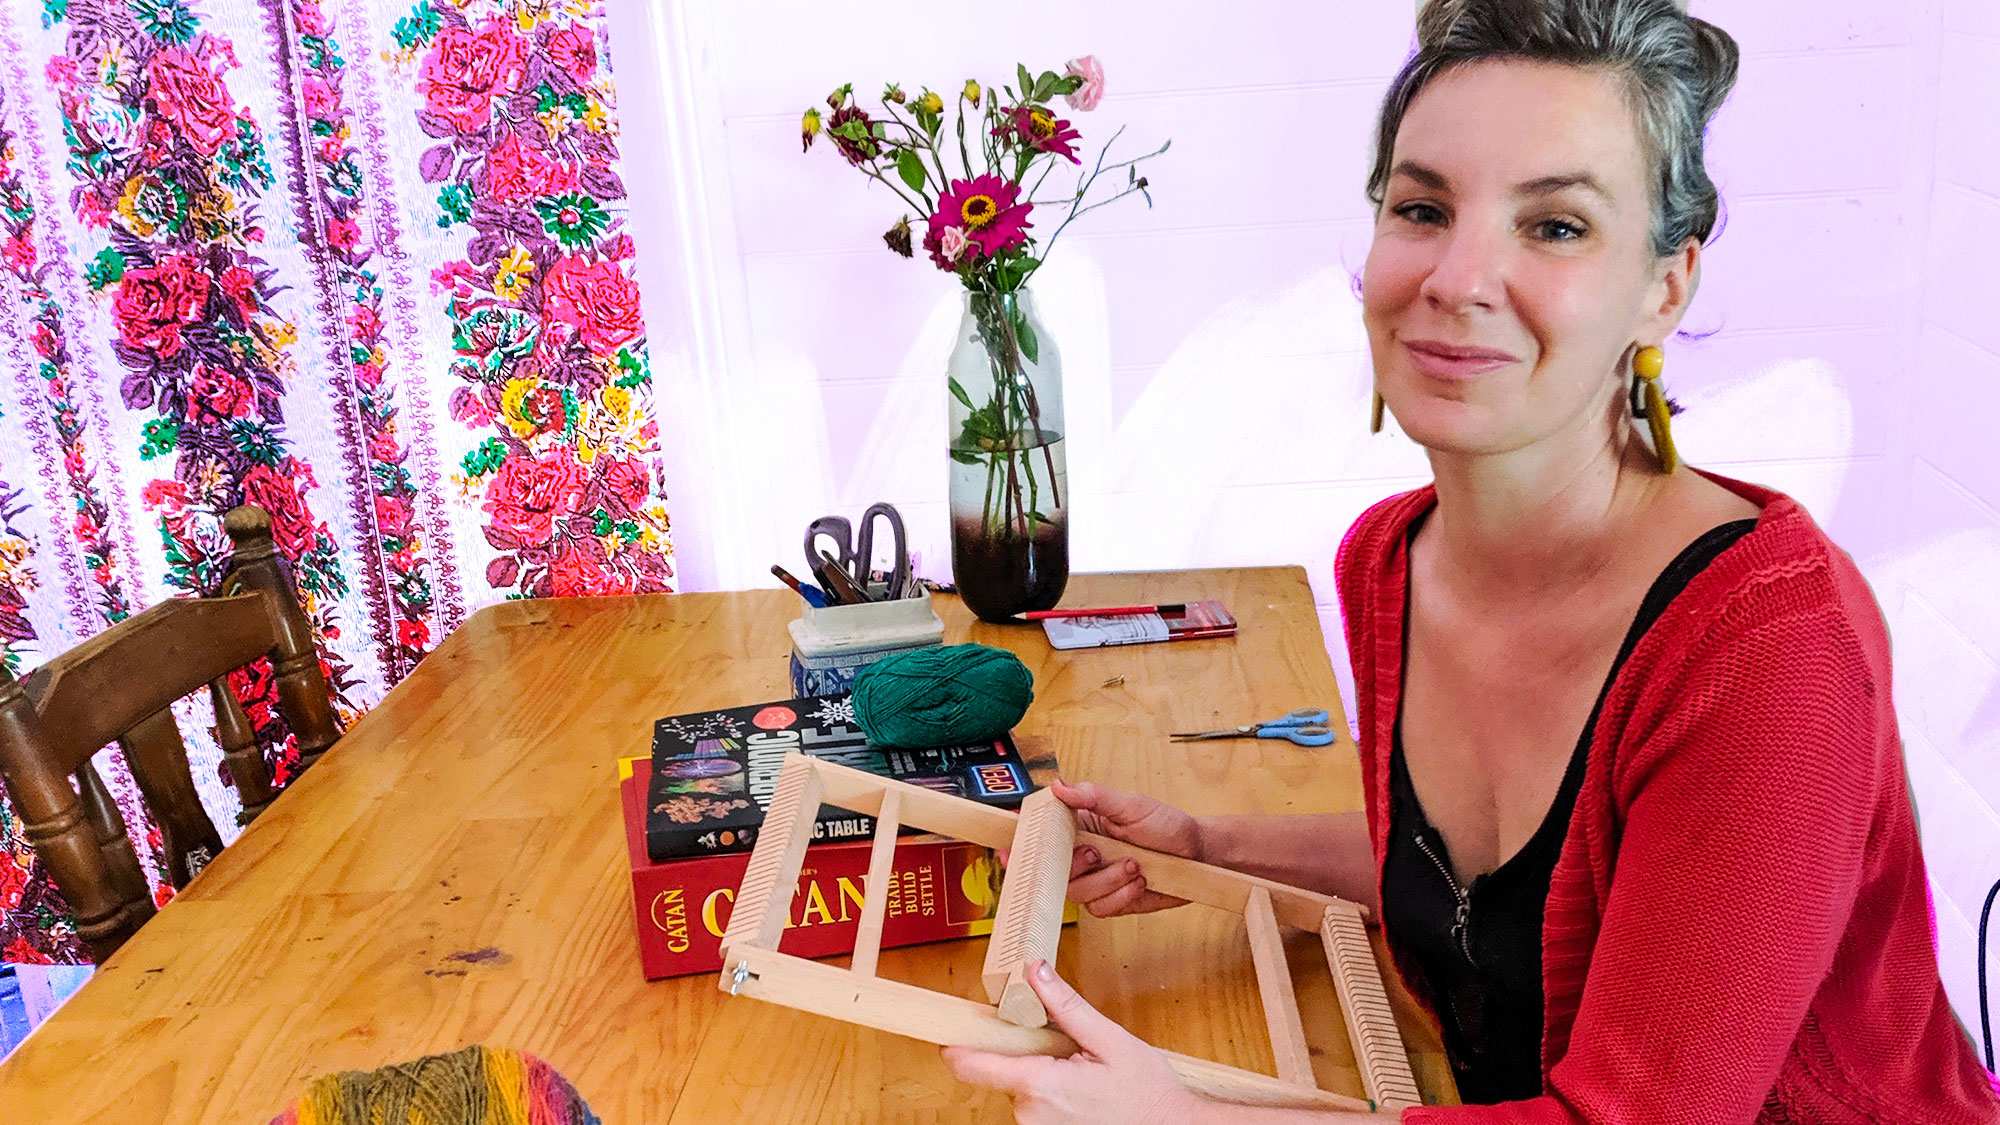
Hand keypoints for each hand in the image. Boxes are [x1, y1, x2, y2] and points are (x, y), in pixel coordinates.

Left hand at [942, 960, 1204, 1123]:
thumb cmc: (1147, 1093)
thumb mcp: (1110, 1041)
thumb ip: (1067, 1007)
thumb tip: (1034, 971)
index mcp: (1041, 1086)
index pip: (973, 1066)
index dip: (956, 1046)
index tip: (948, 1029)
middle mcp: (1030, 1115)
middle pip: (1002, 1071)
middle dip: (1024, 1052)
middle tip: (1062, 1046)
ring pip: (1020, 1088)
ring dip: (1040, 1073)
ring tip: (1081, 1072)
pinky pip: (1034, 1106)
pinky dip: (1050, 1092)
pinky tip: (1082, 1090)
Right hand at [1051, 778, 1200, 916]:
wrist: (1196, 853)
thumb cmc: (1165, 825)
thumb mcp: (1130, 805)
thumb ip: (1094, 796)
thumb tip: (1058, 786)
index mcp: (1082, 827)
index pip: (1046, 835)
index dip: (1037, 842)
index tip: (1037, 844)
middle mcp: (1084, 855)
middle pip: (1055, 871)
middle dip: (1077, 865)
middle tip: (1098, 853)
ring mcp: (1097, 880)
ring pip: (1077, 892)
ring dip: (1107, 881)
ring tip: (1134, 865)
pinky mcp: (1112, 901)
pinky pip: (1100, 908)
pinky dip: (1121, 896)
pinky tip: (1139, 882)